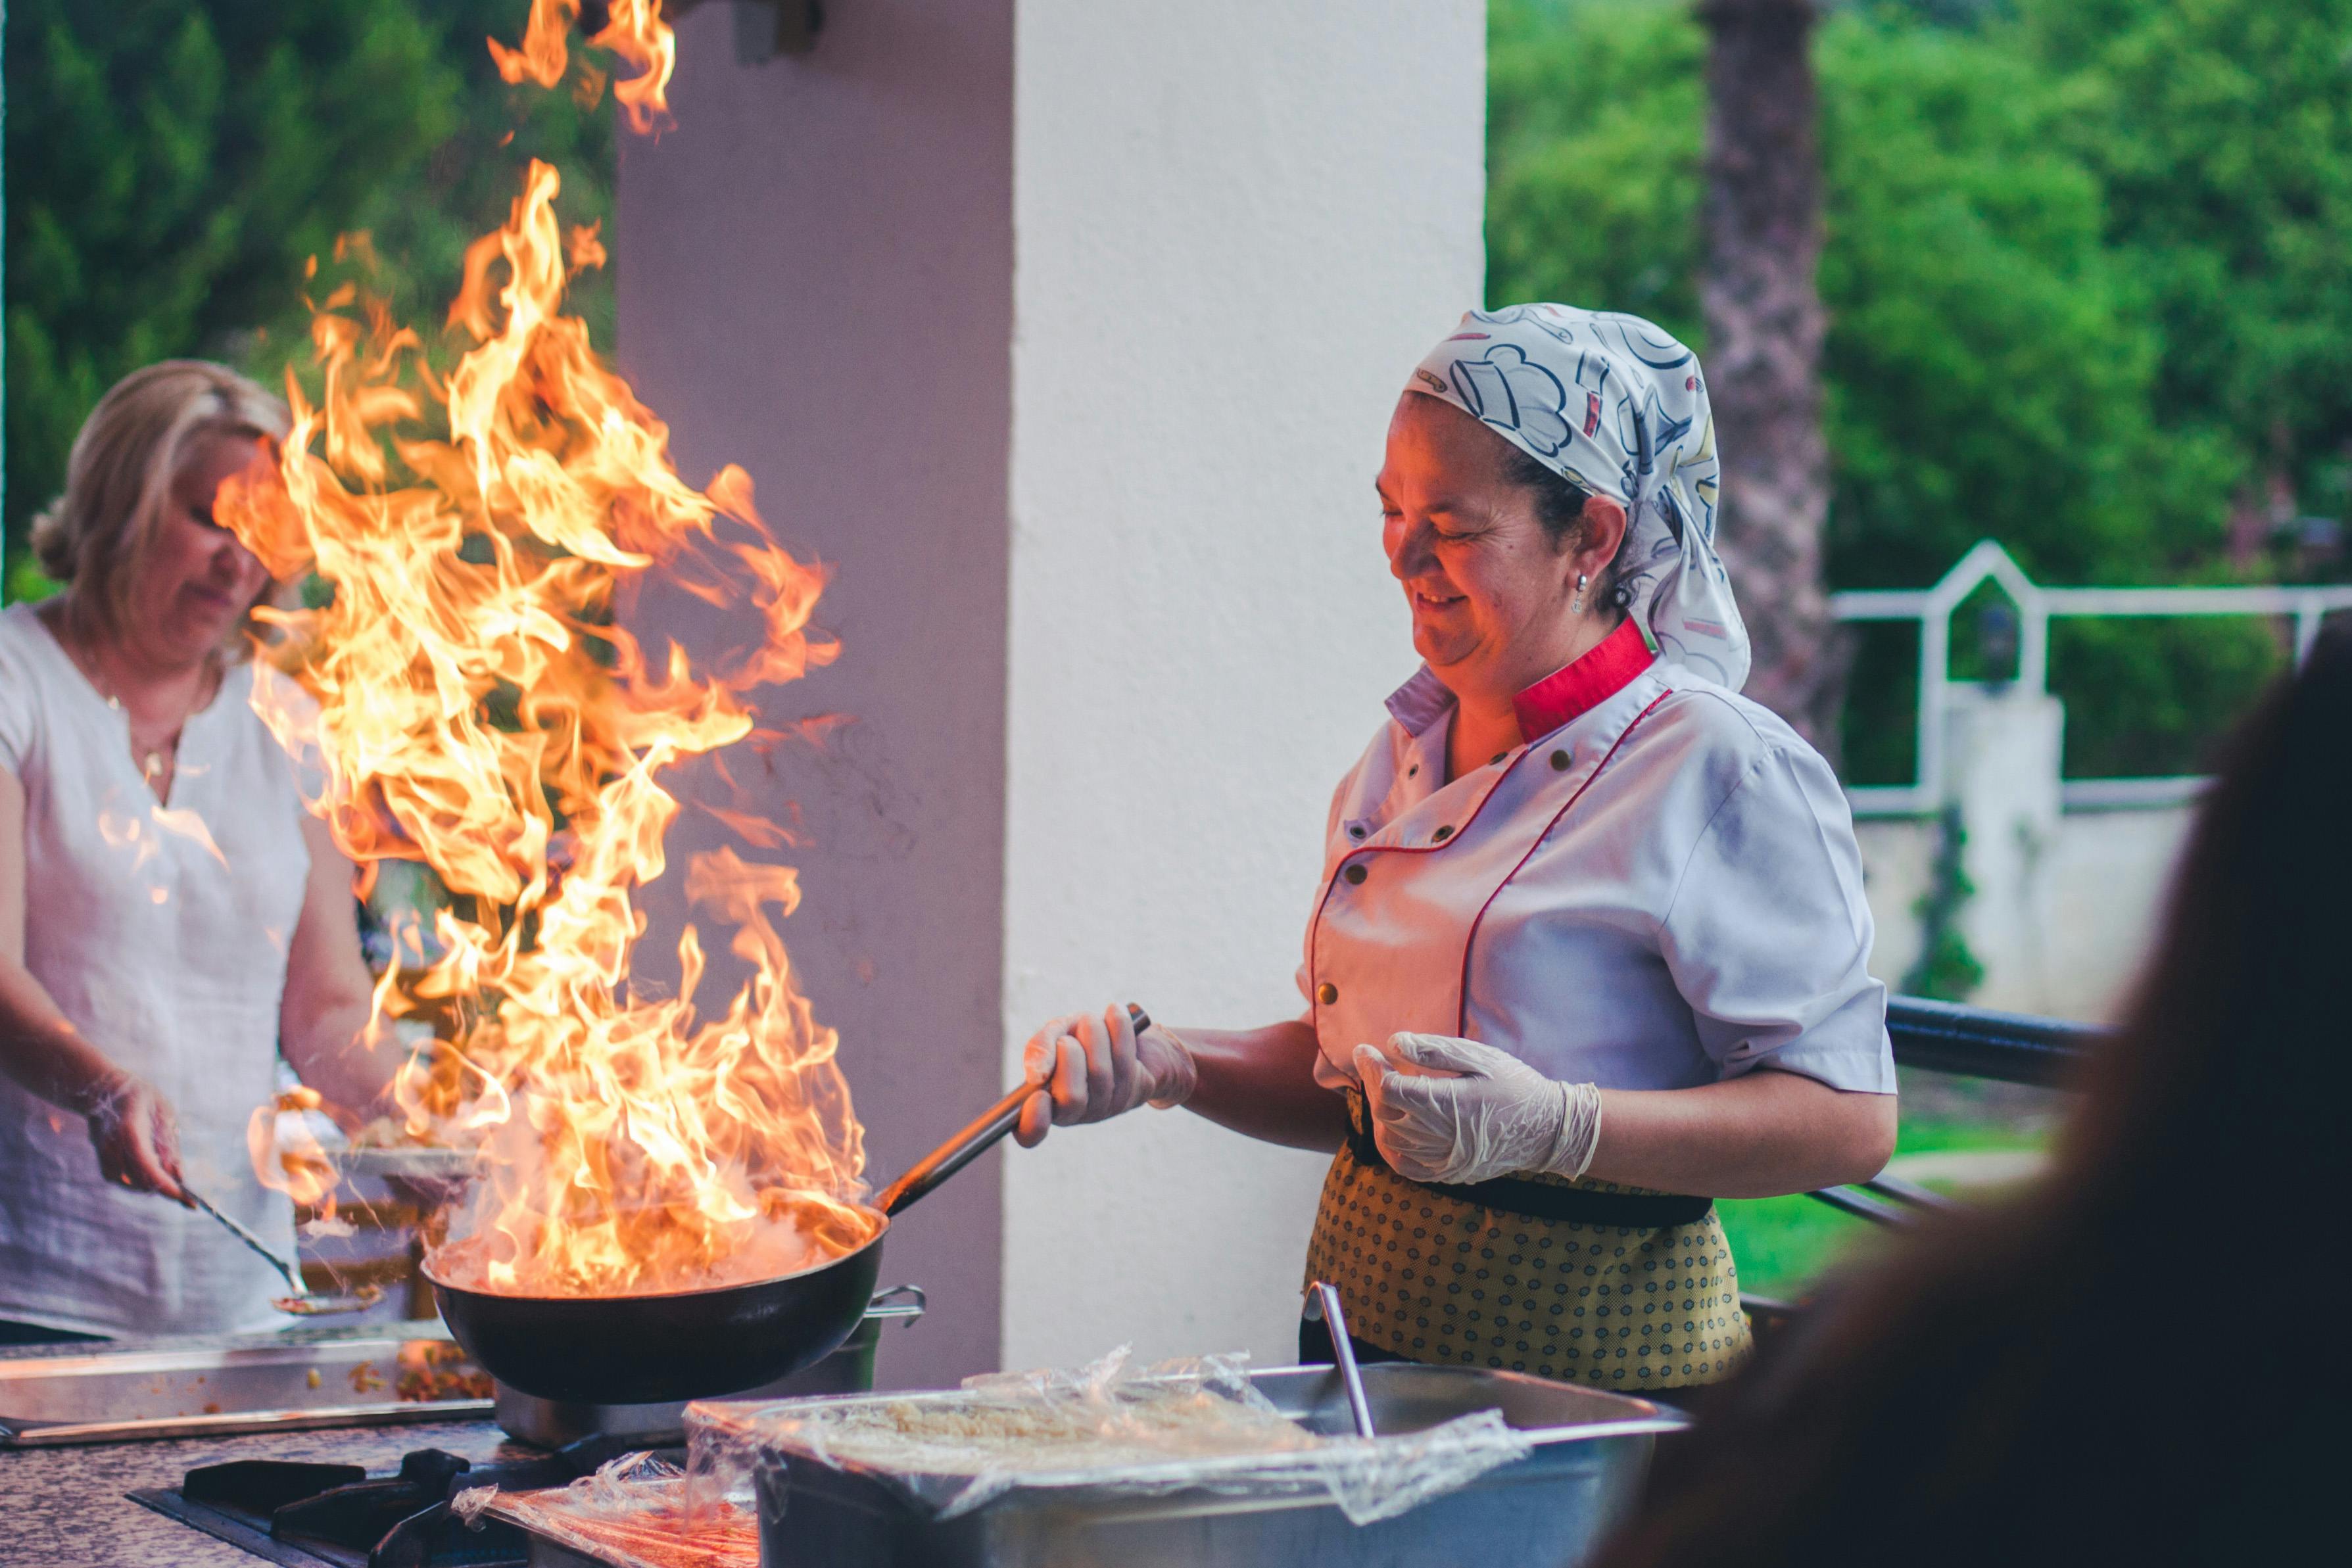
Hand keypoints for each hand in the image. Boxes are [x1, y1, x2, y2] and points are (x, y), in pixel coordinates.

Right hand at [83, 1073, 188, 1202]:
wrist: (103, 1090)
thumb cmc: (140, 1099)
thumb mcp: (164, 1113)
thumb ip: (170, 1146)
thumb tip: (179, 1176)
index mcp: (129, 1130)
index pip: (146, 1165)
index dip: (165, 1184)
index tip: (185, 1197)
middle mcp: (112, 1147)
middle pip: (140, 1180)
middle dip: (165, 1187)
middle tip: (188, 1194)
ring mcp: (104, 1156)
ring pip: (134, 1185)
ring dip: (154, 1184)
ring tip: (172, 1176)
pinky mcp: (103, 1164)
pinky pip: (125, 1182)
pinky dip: (142, 1181)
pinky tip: (154, 1171)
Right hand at [1014, 1004, 1197, 1146]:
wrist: (1125, 1033)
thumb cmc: (1080, 1037)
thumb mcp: (1056, 1033)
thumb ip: (1039, 1048)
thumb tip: (1036, 1075)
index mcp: (1045, 1103)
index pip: (1031, 1133)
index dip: (1033, 1121)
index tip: (1037, 1095)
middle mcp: (1075, 1113)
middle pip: (1072, 1098)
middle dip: (1069, 1056)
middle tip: (1068, 1039)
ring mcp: (1107, 1106)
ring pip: (1100, 1073)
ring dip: (1093, 1036)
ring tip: (1091, 1022)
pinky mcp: (1135, 1092)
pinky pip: (1125, 1058)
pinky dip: (1118, 1028)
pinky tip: (1114, 1011)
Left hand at [1353, 1031, 1598, 1185]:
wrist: (1548, 1129)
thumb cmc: (1515, 1086)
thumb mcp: (1479, 1058)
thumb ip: (1435, 1051)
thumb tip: (1394, 1043)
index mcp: (1448, 1104)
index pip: (1389, 1089)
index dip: (1370, 1067)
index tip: (1364, 1049)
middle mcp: (1441, 1137)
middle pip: (1386, 1113)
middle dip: (1374, 1085)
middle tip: (1376, 1064)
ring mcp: (1443, 1160)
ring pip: (1391, 1140)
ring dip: (1380, 1113)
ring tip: (1386, 1091)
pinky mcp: (1448, 1173)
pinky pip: (1406, 1166)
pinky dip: (1391, 1146)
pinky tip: (1393, 1127)